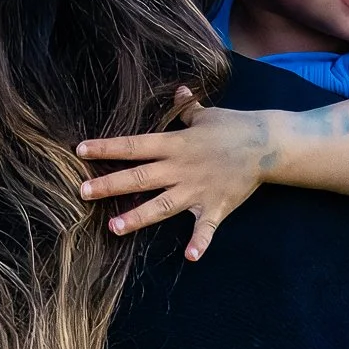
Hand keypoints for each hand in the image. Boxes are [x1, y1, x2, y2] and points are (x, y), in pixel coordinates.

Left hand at [75, 87, 273, 260]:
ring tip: (113, 227)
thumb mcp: (207, 115)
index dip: (107, 147)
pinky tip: (191, 257)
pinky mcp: (216, 206)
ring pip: (162, 205)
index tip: (81, 150)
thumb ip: (187, 109)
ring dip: (138, 217)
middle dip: (110, 184)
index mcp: (175, 144)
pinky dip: (200, 243)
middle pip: (140, 177)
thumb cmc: (235, 127)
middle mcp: (181, 168)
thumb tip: (178, 91)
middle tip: (83, 192)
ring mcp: (197, 189)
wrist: (268, 144)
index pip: (134, 145)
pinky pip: (206, 228)